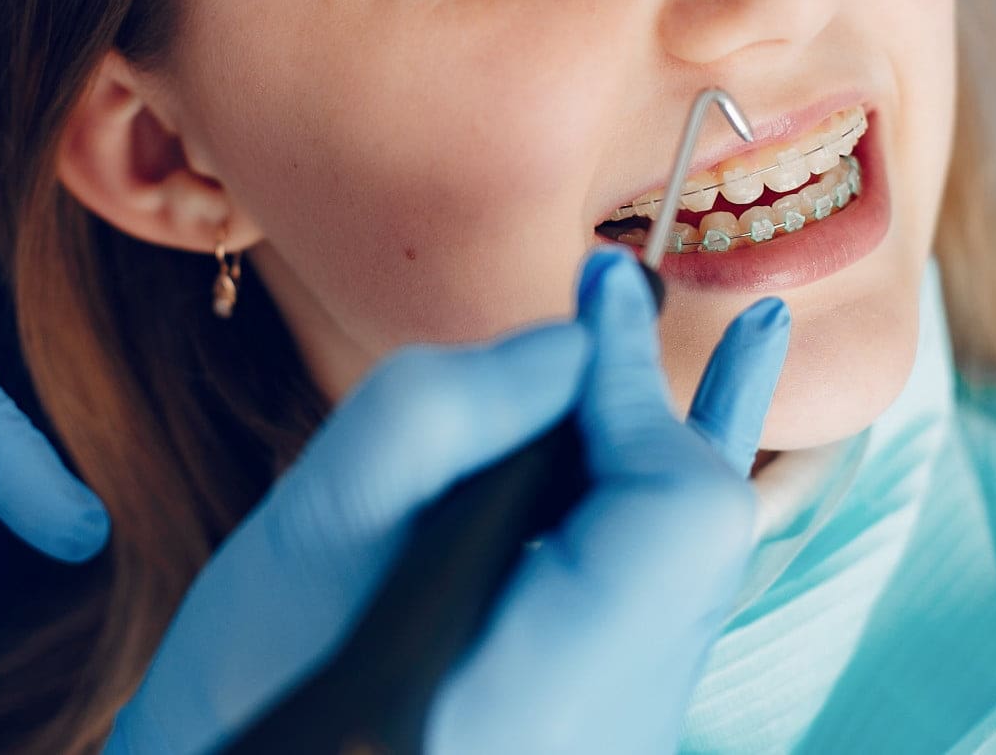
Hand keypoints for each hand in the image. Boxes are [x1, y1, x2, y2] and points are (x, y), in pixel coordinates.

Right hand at [105, 245, 789, 754]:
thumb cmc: (248, 687)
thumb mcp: (313, 532)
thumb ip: (442, 414)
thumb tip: (569, 347)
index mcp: (549, 689)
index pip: (670, 506)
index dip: (637, 380)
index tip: (600, 285)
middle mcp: (614, 729)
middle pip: (698, 539)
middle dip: (662, 403)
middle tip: (629, 289)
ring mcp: (615, 739)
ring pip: (688, 568)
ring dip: (677, 442)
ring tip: (748, 334)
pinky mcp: (596, 731)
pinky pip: (659, 597)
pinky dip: (653, 500)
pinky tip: (678, 432)